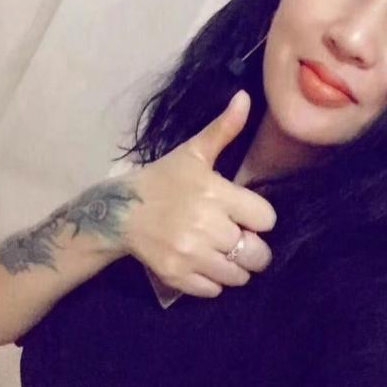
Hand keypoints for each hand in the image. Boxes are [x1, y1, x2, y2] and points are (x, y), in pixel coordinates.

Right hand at [120, 90, 276, 296]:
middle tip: (239, 239)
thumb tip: (245, 96)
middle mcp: (206, 227)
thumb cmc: (163, 180)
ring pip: (239, 275)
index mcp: (216, 193)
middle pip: (258, 253)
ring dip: (236, 266)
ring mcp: (190, 255)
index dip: (259, 217)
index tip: (246, 214)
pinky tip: (204, 263)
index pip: (266, 218)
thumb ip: (224, 129)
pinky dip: (214, 281)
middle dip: (253, 247)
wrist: (119, 210)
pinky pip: (215, 290)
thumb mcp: (194, 152)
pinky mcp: (177, 276)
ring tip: (223, 252)